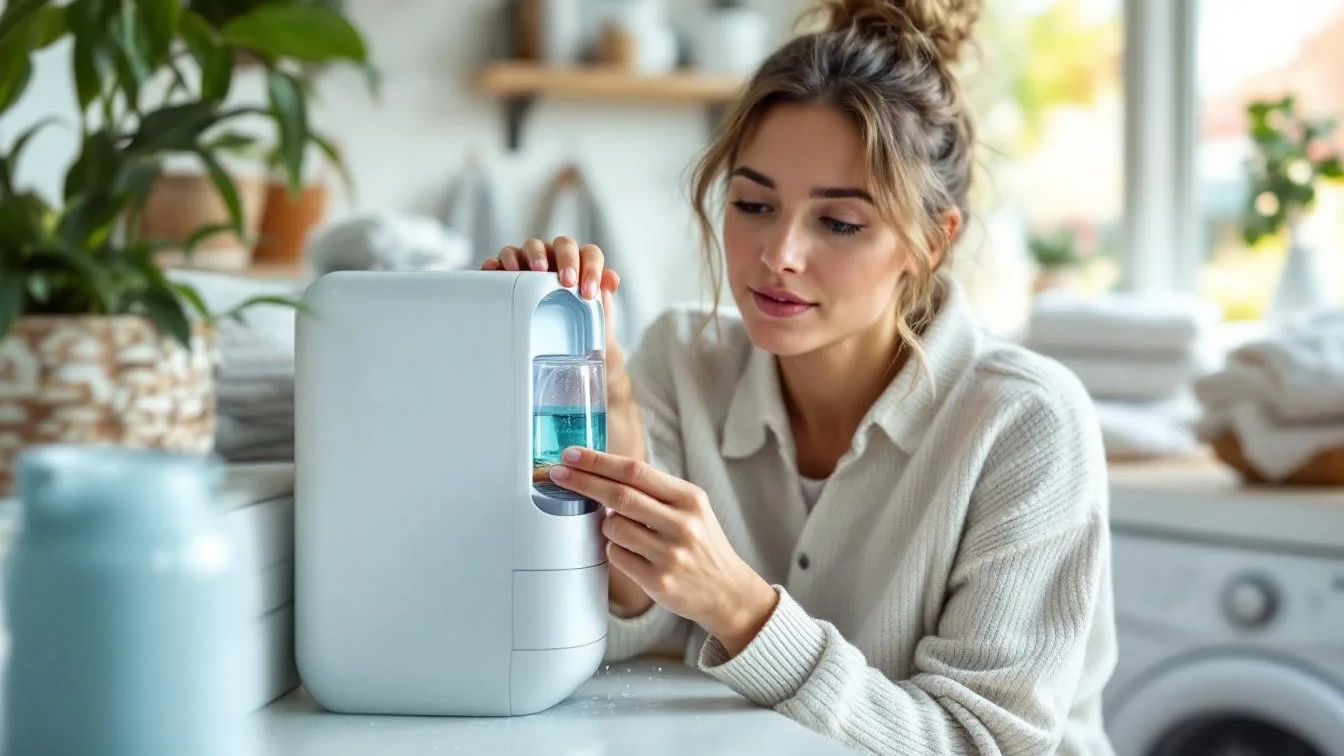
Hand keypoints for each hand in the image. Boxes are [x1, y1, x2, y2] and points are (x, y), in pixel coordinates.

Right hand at [481, 237, 636, 410]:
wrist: (550, 361)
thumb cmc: (575, 340)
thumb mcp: (594, 332)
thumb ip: (605, 313)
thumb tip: (611, 289)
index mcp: (581, 270)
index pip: (590, 255)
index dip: (592, 267)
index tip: (588, 292)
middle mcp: (557, 262)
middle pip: (563, 244)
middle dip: (566, 258)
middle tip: (567, 280)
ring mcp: (530, 265)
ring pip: (531, 246)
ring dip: (533, 255)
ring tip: (535, 272)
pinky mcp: (506, 275)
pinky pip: (500, 261)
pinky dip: (498, 262)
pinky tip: (496, 270)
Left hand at [548, 447, 779, 656]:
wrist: (727, 591)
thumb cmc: (702, 544)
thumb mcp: (691, 508)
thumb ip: (655, 491)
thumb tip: (604, 473)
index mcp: (689, 498)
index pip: (636, 471)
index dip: (598, 461)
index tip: (572, 454)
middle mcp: (682, 523)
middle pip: (618, 496)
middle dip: (582, 482)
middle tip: (558, 473)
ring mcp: (670, 554)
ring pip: (612, 528)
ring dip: (607, 525)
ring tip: (627, 531)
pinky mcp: (658, 581)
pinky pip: (616, 556)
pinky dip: (615, 550)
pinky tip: (635, 554)